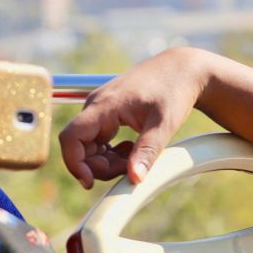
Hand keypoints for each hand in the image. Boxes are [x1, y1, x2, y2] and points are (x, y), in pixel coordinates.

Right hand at [59, 47, 208, 188]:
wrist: (181, 69)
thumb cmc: (173, 91)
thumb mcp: (164, 124)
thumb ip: (147, 151)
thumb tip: (134, 179)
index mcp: (103, 106)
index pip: (71, 137)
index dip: (74, 163)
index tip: (90, 183)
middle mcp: (95, 107)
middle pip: (79, 147)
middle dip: (99, 166)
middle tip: (130, 170)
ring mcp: (99, 110)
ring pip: (88, 145)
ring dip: (106, 161)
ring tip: (134, 159)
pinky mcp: (106, 113)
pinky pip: (97, 140)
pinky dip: (110, 152)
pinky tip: (131, 149)